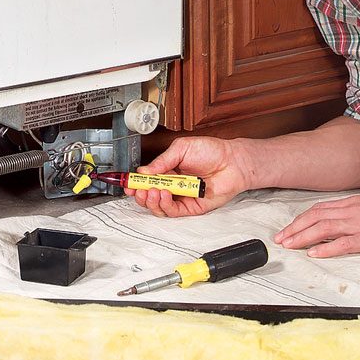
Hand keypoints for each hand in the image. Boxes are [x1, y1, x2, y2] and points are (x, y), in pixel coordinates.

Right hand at [128, 136, 251, 217]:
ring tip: (152, 191)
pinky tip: (164, 194)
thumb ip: (162, 161)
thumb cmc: (211, 151)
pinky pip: (173, 211)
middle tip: (136, 189)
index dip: (135, 183)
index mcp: (167, 170)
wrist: (232, 161)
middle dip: (139, 194)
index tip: (127, 183)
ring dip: (151, 200)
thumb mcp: (181, 149)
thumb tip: (144, 171)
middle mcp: (172, 185)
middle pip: (149, 195)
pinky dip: (165, 204)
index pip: (146, 180)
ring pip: (158, 206)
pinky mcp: (191, 207)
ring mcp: (180, 197)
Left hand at [275, 194, 359, 257]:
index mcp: (354, 204)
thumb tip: (343, 218)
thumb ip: (358, 211)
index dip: (302, 218)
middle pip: (316, 216)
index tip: (290, 227)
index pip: (321, 209)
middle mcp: (353, 211)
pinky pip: (343, 243)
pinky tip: (314, 253)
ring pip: (324, 228)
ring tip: (290, 245)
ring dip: (303, 237)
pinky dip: (326, 248)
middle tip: (280, 238)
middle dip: (295, 227)